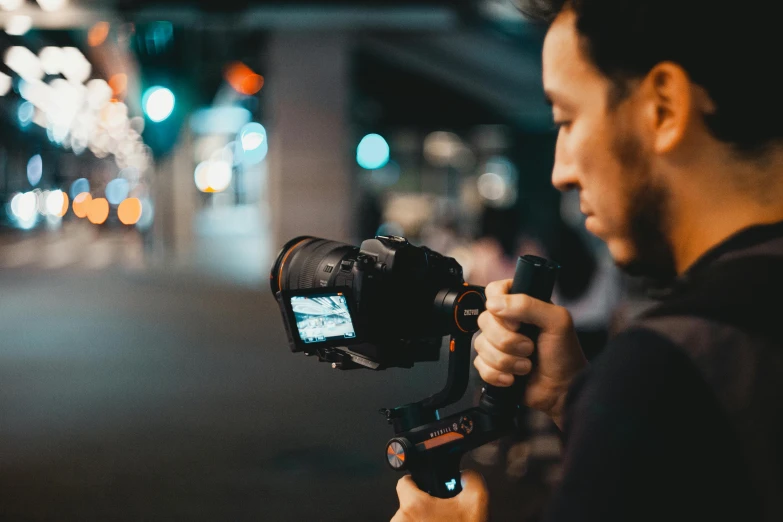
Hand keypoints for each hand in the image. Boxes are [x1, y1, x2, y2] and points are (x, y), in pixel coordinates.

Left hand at [391, 470, 488, 521]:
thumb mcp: (478, 505)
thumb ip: (471, 480)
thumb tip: (464, 475)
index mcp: (414, 505)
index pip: (404, 482)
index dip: (417, 482)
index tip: (425, 488)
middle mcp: (400, 521)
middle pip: (408, 506)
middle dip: (424, 510)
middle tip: (442, 518)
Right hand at [473, 279, 587, 427]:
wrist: (563, 391)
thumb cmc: (565, 356)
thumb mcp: (557, 321)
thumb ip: (528, 304)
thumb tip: (494, 303)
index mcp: (521, 306)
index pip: (494, 291)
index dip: (499, 306)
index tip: (517, 322)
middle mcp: (507, 323)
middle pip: (484, 320)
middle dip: (508, 340)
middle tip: (529, 347)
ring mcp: (497, 344)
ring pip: (481, 345)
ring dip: (506, 360)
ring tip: (526, 365)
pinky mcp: (492, 365)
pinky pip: (480, 365)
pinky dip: (498, 374)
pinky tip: (514, 377)